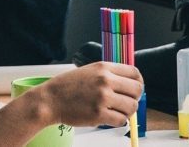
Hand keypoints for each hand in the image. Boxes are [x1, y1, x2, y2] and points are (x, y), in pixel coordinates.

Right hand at [28, 62, 143, 127]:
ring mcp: (102, 98)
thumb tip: (129, 84)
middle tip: (125, 102)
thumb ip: (108, 74)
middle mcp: (105, 80)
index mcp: (103, 67)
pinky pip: (121, 120)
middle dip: (134, 98)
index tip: (134, 89)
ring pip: (131, 106)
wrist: (50, 100)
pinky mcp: (99, 114)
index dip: (138, 82)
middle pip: (137, 90)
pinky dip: (118, 121)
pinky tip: (109, 118)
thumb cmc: (67, 87)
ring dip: (126, 111)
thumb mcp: (89, 71)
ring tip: (116, 111)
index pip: (134, 73)